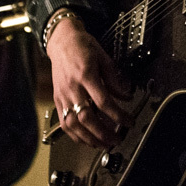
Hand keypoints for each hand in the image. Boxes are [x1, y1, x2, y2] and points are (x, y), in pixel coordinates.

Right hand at [46, 12, 132, 148]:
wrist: (61, 40)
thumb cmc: (82, 46)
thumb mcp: (104, 58)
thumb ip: (114, 79)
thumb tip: (126, 96)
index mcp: (86, 75)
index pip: (104, 102)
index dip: (118, 115)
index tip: (129, 121)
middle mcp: (72, 87)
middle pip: (87, 117)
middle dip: (104, 133)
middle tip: (116, 139)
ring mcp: (63, 95)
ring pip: (74, 124)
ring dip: (89, 138)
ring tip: (103, 144)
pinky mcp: (57, 100)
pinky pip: (64, 123)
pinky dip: (75, 135)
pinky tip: (86, 140)